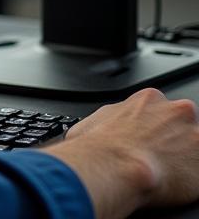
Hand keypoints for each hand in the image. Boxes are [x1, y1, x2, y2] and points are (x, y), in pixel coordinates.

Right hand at [47, 87, 198, 218]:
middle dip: (173, 139)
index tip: (149, 141)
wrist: (116, 166)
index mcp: (151, 98)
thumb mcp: (95, 120)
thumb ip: (111, 117)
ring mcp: (195, 137)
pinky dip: (189, 179)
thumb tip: (102, 126)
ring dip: (183, 159)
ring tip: (165, 174)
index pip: (161, 110)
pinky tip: (173, 184)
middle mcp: (178, 111)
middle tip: (158, 156)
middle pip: (182, 124)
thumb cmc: (102, 145)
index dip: (155, 128)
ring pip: (194, 147)